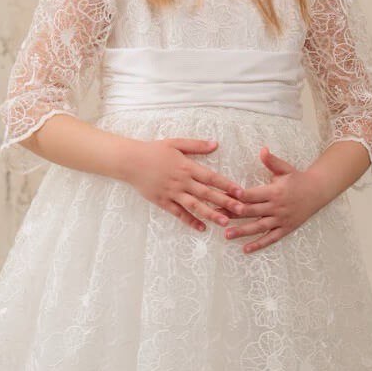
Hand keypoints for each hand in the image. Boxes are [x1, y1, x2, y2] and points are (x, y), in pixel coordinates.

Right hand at [124, 137, 247, 231]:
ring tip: (224, 222)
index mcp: (187, 166)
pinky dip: (190, 221)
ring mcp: (172, 193)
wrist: (130, 161)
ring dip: (211, 214)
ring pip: (195, 205)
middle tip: (241, 211)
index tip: (240, 192)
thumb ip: (197, 145)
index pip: (212, 177)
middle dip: (226, 202)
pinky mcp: (163, 201)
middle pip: (207, 193)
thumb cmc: (153, 150)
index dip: (227, 185)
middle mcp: (182, 181)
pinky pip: (178, 213)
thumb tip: (216, 144)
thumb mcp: (176, 143)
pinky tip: (201, 228)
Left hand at [225, 146, 332, 253]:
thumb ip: (272, 161)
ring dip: (242, 231)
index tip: (223, 197)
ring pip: (259, 227)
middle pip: (252, 211)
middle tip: (216, 216)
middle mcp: (277, 206)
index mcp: (275, 191)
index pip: (253, 194)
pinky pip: (271, 238)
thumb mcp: (285, 168)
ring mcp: (281, 219)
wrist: (318, 191)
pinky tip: (246, 249)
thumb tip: (262, 149)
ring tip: (227, 235)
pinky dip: (259, 244)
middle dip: (233, 214)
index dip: (238, 196)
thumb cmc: (297, 179)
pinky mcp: (285, 228)